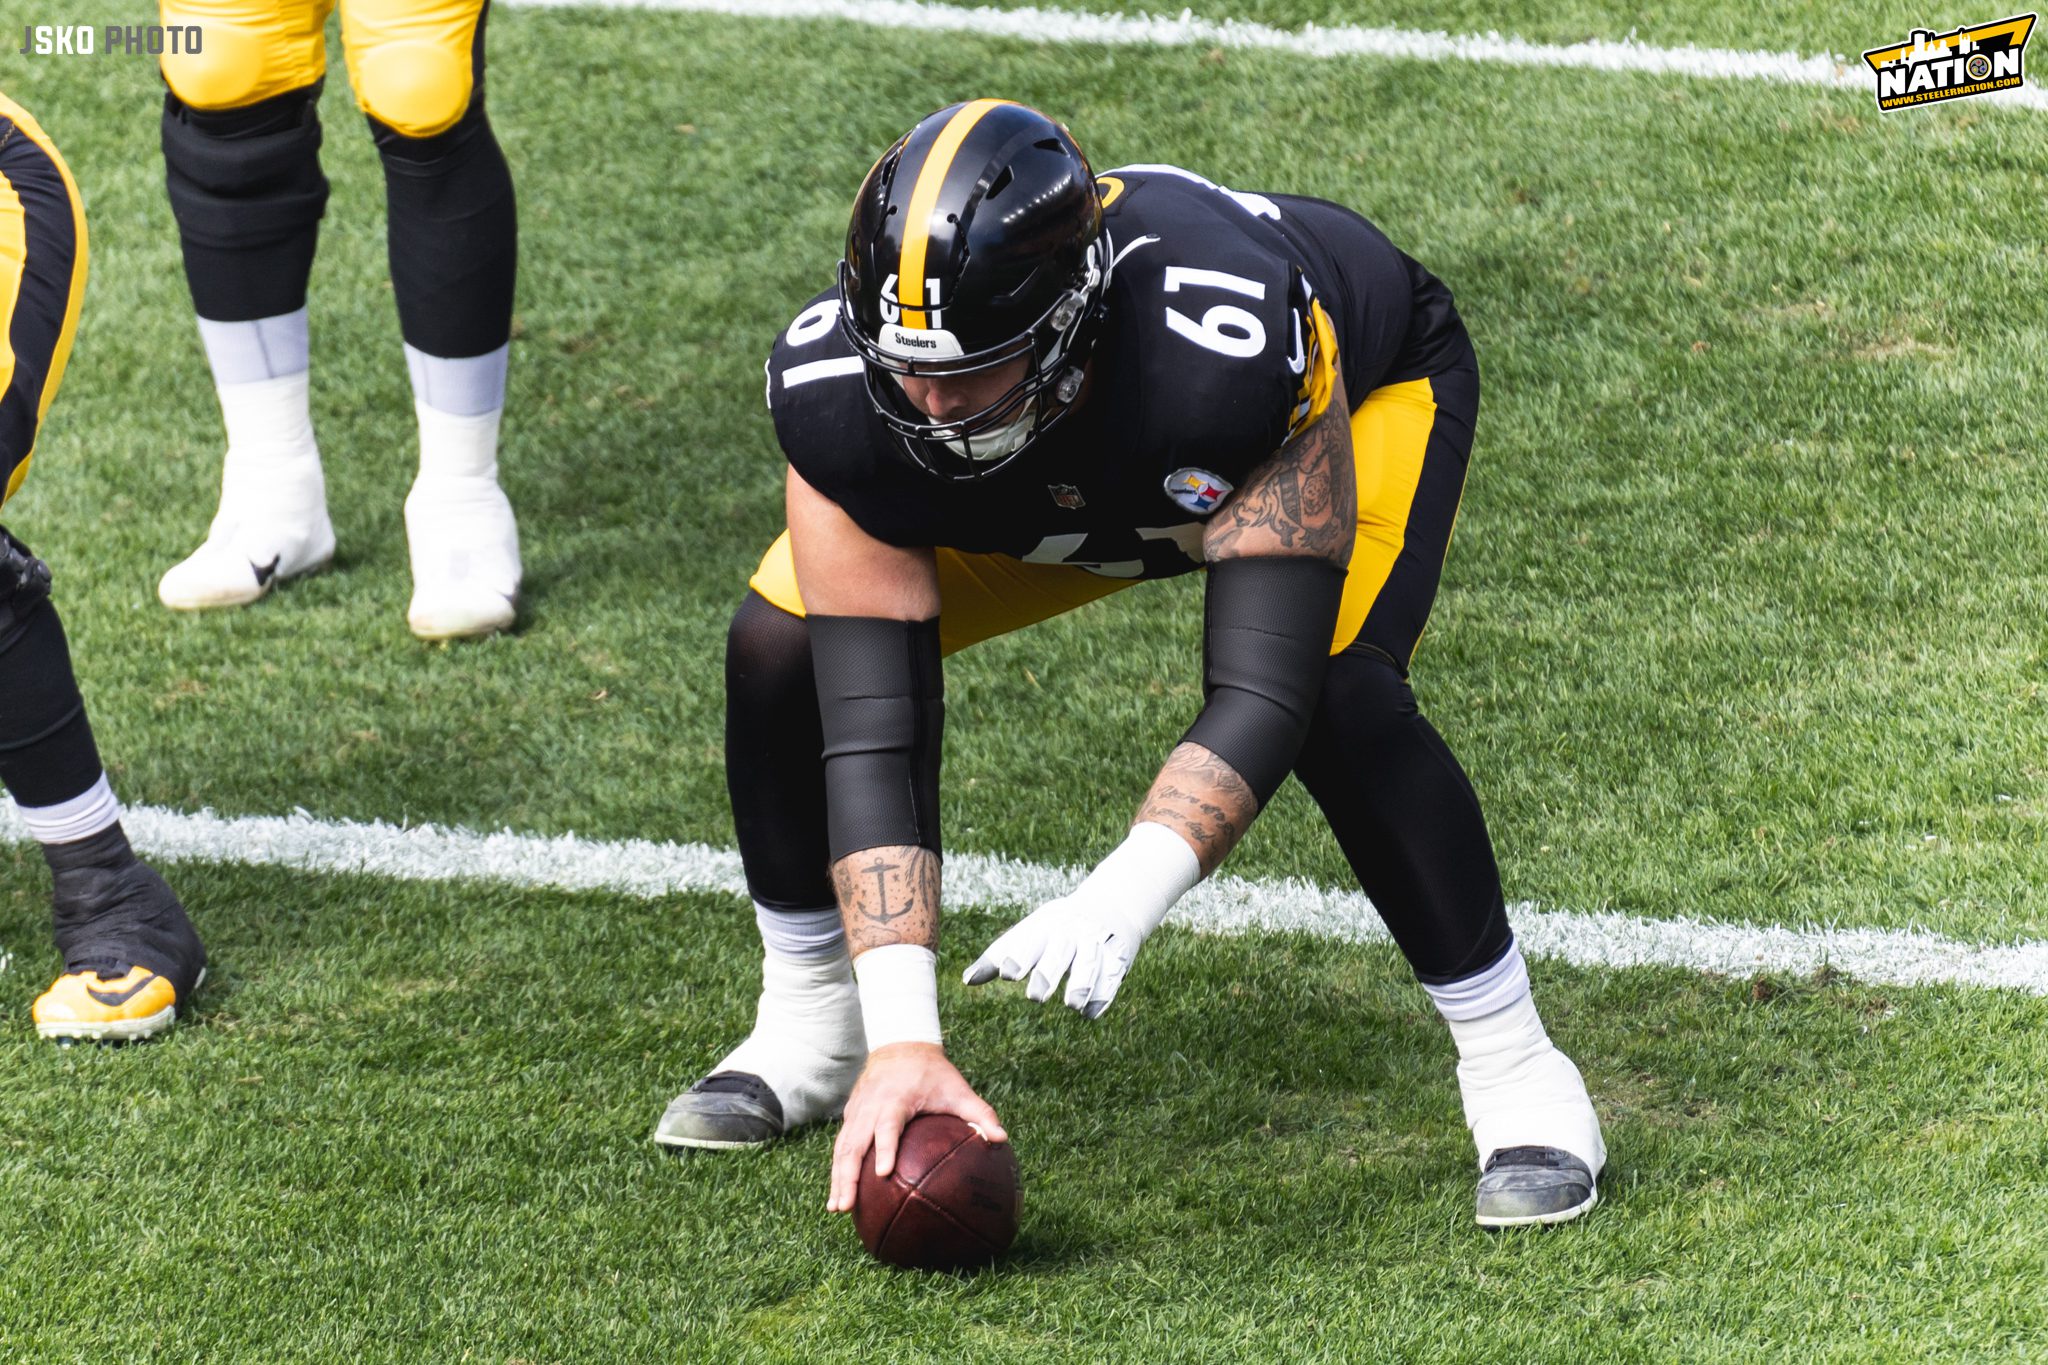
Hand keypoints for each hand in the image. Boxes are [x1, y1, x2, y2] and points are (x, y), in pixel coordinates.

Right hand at [827, 1042, 1006, 1212]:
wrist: (901, 1046)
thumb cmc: (933, 1073)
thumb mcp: (958, 1089)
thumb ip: (980, 1113)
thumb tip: (1002, 1139)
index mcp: (896, 1098)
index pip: (887, 1125)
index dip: (884, 1148)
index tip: (883, 1173)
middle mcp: (871, 1106)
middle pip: (853, 1143)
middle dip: (847, 1176)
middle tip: (847, 1206)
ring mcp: (857, 1111)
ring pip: (842, 1148)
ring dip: (837, 1178)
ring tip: (838, 1208)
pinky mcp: (851, 1116)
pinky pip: (841, 1145)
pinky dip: (837, 1169)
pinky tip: (840, 1194)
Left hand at [963, 888, 1149, 1018]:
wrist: (1113, 904)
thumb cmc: (1058, 926)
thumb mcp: (1031, 933)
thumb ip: (999, 956)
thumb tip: (966, 981)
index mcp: (1045, 925)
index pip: (1030, 940)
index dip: (1019, 956)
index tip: (1008, 973)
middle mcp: (1071, 932)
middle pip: (1060, 951)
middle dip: (1049, 972)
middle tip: (1035, 996)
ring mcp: (1097, 943)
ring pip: (1090, 963)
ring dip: (1082, 983)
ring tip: (1071, 1004)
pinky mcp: (1118, 958)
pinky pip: (1112, 977)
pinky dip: (1102, 995)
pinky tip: (1090, 1013)